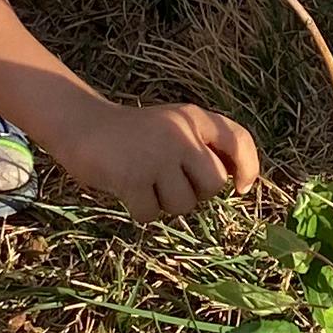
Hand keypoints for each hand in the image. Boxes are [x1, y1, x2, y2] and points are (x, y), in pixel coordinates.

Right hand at [55, 97, 260, 217]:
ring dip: (165, 204)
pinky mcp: (133, 177)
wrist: (82, 125)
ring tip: (145, 183)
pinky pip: (152, 214)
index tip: (241, 187)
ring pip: (184, 204)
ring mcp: (157, 155)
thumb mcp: (174, 127)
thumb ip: (202, 146)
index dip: (249, 167)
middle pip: (214, 184)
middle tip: (170, 183)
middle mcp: (181, 133)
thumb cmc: (134, 136)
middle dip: (196, 193)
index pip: (238, 140)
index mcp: (194, 118)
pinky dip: (140, 211)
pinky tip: (127, 191)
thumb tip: (235, 182)